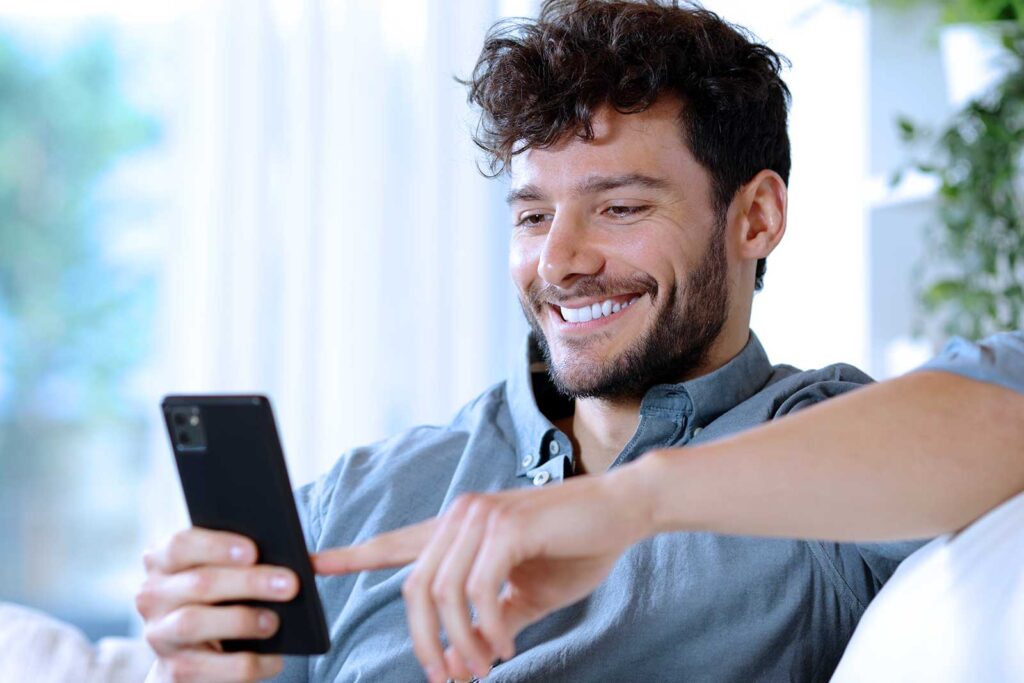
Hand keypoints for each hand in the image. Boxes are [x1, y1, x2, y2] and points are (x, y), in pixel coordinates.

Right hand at [135, 528, 299, 682]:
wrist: (194, 656)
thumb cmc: (221, 599)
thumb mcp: (227, 574)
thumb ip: (249, 560)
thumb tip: (303, 559)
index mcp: (163, 561)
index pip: (180, 544)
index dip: (217, 545)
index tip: (254, 550)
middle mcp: (152, 595)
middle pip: (199, 583)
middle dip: (248, 582)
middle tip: (290, 584)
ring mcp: (158, 635)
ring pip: (194, 623)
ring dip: (241, 620)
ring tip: (276, 621)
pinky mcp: (172, 671)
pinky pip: (208, 669)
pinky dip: (247, 663)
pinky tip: (275, 658)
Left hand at [313, 465, 654, 682]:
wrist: (624, 512)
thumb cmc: (576, 547)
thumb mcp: (526, 593)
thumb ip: (490, 617)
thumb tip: (461, 655)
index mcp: (459, 528)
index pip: (397, 542)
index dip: (353, 555)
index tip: (312, 565)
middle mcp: (461, 516)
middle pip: (415, 589)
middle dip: (426, 643)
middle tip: (450, 679)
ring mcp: (481, 517)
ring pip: (442, 594)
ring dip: (461, 642)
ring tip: (485, 667)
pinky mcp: (506, 527)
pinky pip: (478, 591)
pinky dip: (489, 628)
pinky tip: (507, 644)